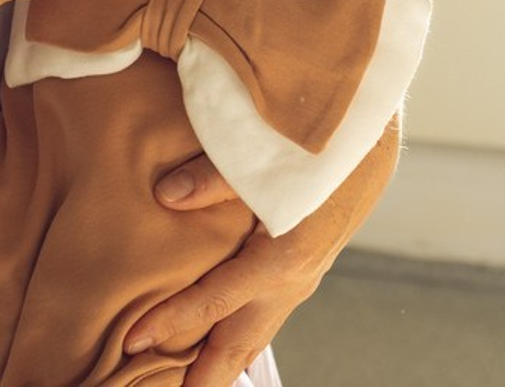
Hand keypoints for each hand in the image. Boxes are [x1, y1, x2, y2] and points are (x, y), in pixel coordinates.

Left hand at [125, 125, 401, 384]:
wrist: (372, 140)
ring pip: (253, 335)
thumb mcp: (262, 157)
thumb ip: (212, 177)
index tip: (132, 340)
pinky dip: (238, 333)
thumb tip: (163, 195)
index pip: (211, 303)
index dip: (169, 322)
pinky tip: (223, 333)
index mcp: (279, 260)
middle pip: (236, 345)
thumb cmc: (316, 146)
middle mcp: (291, 282)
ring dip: (221, 360)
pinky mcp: (304, 267)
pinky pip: (265, 314)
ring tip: (189, 379)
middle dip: (203, 378)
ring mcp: (301, 279)